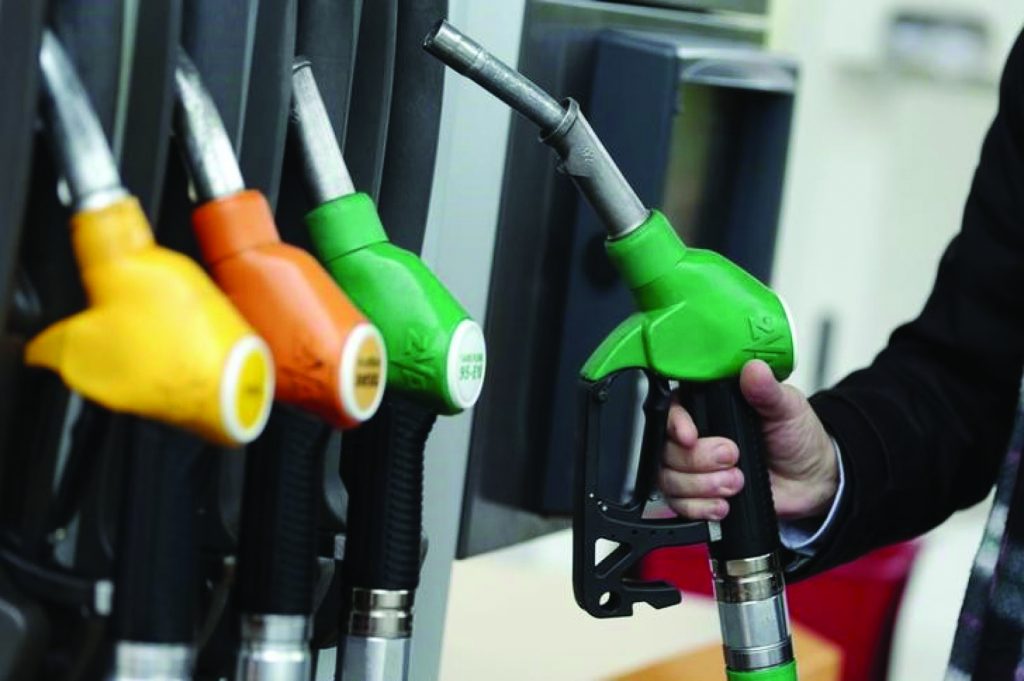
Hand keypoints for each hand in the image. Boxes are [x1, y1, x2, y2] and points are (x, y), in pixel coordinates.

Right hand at [659, 360, 837, 521]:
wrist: (811, 479)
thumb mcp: (786, 408)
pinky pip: (679, 505)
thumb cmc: (796, 437)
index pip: (672, 410)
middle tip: (732, 458)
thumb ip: (766, 390)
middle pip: (667, 448)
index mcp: (710, 406)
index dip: (675, 425)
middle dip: (698, 460)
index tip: (690, 436)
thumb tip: (754, 369)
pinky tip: (724, 504)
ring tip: (735, 483)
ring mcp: (694, 467)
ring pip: (668, 478)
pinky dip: (700, 507)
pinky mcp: (698, 495)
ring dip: (701, 486)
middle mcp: (696, 436)